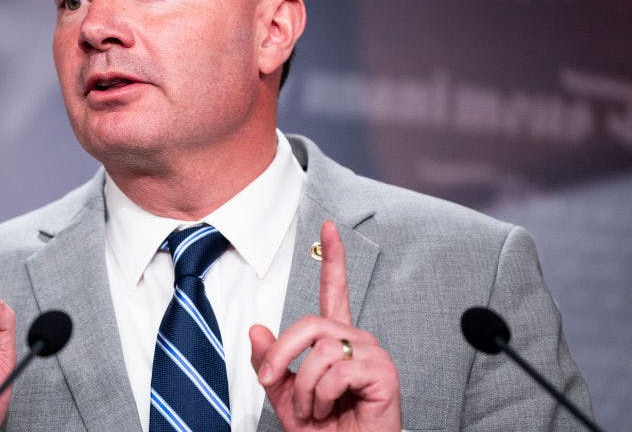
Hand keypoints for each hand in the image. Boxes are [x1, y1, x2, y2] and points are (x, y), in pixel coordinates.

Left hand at [249, 221, 400, 430]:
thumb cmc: (324, 430)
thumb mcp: (284, 393)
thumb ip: (269, 362)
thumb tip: (256, 330)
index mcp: (335, 339)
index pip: (335, 290)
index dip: (333, 258)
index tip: (328, 227)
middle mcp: (356, 339)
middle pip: (309, 324)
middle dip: (282, 355)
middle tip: (271, 382)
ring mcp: (372, 354)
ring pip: (320, 351)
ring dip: (305, 387)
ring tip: (315, 409)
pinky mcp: (383, 372)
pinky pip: (337, 370)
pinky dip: (323, 395)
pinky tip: (333, 409)